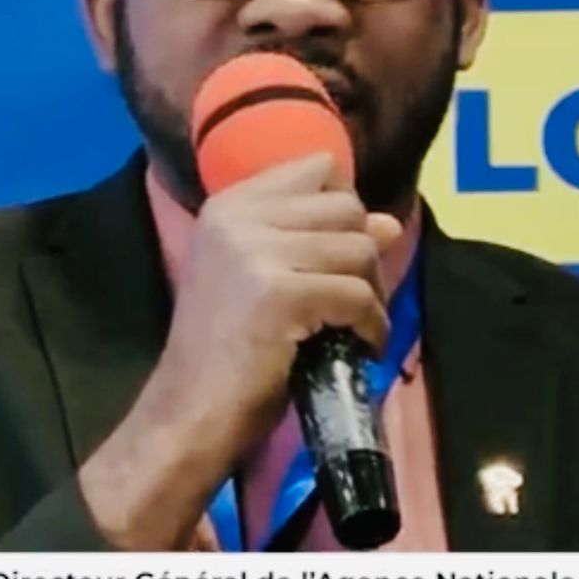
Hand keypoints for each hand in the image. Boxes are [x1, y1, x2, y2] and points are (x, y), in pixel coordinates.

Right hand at [159, 151, 401, 446]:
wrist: (189, 411)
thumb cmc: (226, 351)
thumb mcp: (265, 281)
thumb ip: (316, 242)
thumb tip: (389, 223)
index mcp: (228, 205)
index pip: (318, 167)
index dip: (343, 209)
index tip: (339, 252)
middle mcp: (239, 217)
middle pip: (346, 206)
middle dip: (365, 253)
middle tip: (355, 299)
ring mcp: (256, 252)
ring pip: (359, 249)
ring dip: (372, 292)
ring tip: (356, 326)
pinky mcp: (279, 294)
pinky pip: (357, 295)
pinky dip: (371, 325)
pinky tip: (361, 346)